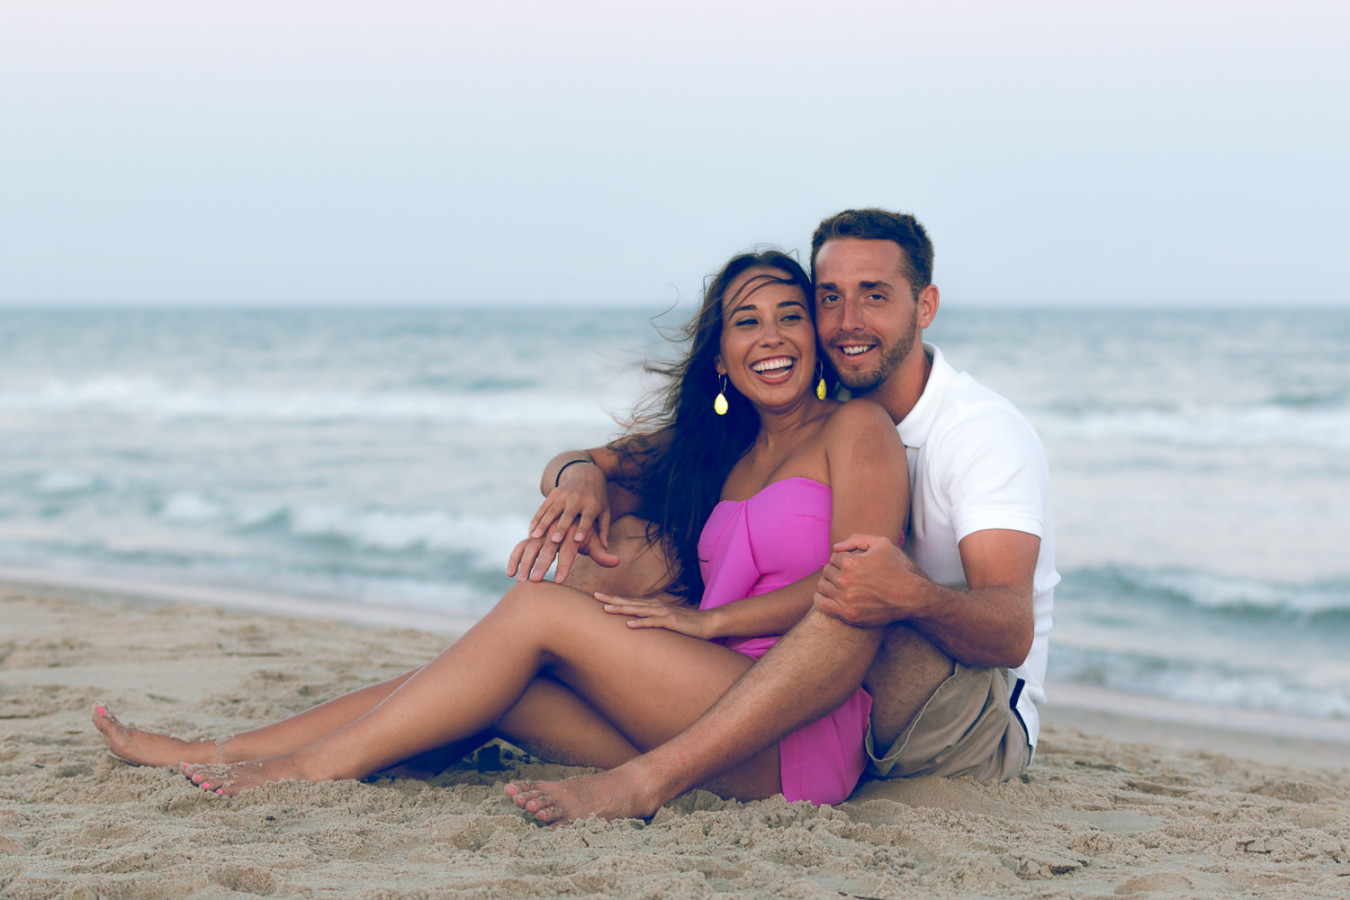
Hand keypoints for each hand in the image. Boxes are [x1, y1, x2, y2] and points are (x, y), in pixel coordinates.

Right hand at [507, 463, 618, 582]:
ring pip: (553, 510)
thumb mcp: (605, 511)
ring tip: (535, 536)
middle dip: (561, 527)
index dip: (583, 528)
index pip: (587, 518)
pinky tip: (531, 528)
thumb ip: (604, 529)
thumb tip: (605, 547)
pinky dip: (537, 517)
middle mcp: (578, 498)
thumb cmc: (598, 498)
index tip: (577, 540)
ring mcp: (565, 495)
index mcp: (593, 504)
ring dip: (544, 523)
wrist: (588, 473)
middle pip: (568, 514)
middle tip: (554, 541)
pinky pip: (544, 506)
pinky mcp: (555, 492)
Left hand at [595, 593, 713, 638]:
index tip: (598, 596)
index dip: (614, 598)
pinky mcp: (670, 622)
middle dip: (612, 599)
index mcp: (654, 606)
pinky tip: (629, 625)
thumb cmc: (686, 624)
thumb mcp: (666, 621)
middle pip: (630, 602)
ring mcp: (663, 613)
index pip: (630, 601)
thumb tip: (639, 625)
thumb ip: (653, 621)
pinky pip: (653, 623)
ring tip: (606, 608)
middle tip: (594, 596)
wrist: (707, 623)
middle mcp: (656, 606)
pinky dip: (640, 623)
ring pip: (638, 610)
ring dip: (622, 609)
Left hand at [813, 534, 918, 627]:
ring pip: (822, 586)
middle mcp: (846, 581)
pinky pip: (822, 605)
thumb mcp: (882, 544)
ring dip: (828, 584)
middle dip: (835, 571)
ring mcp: (846, 599)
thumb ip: (857, 539)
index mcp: (852, 563)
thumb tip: (836, 547)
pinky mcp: (849, 615)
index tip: (851, 565)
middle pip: (827, 572)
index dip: (842, 559)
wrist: (910, 597)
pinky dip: (820, 599)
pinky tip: (828, 596)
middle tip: (846, 575)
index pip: (834, 557)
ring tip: (839, 585)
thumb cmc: (897, 569)